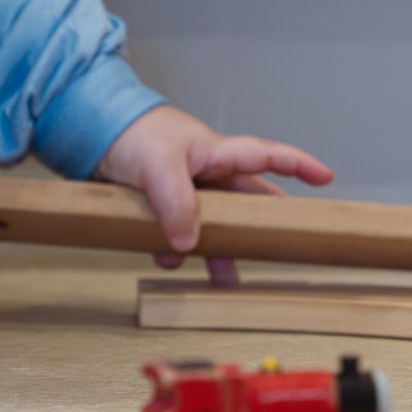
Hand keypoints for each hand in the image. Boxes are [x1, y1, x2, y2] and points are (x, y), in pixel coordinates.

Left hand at [93, 106, 334, 285]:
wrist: (85, 132)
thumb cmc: (128, 132)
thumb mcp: (157, 165)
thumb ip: (177, 202)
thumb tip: (188, 244)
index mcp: (213, 152)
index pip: (264, 156)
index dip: (297, 165)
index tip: (326, 177)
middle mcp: (204, 172)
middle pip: (245, 202)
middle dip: (261, 227)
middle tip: (278, 249)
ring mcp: (182, 190)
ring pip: (211, 226)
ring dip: (217, 251)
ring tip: (225, 279)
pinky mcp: (158, 206)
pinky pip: (176, 234)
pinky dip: (175, 250)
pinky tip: (166, 262)